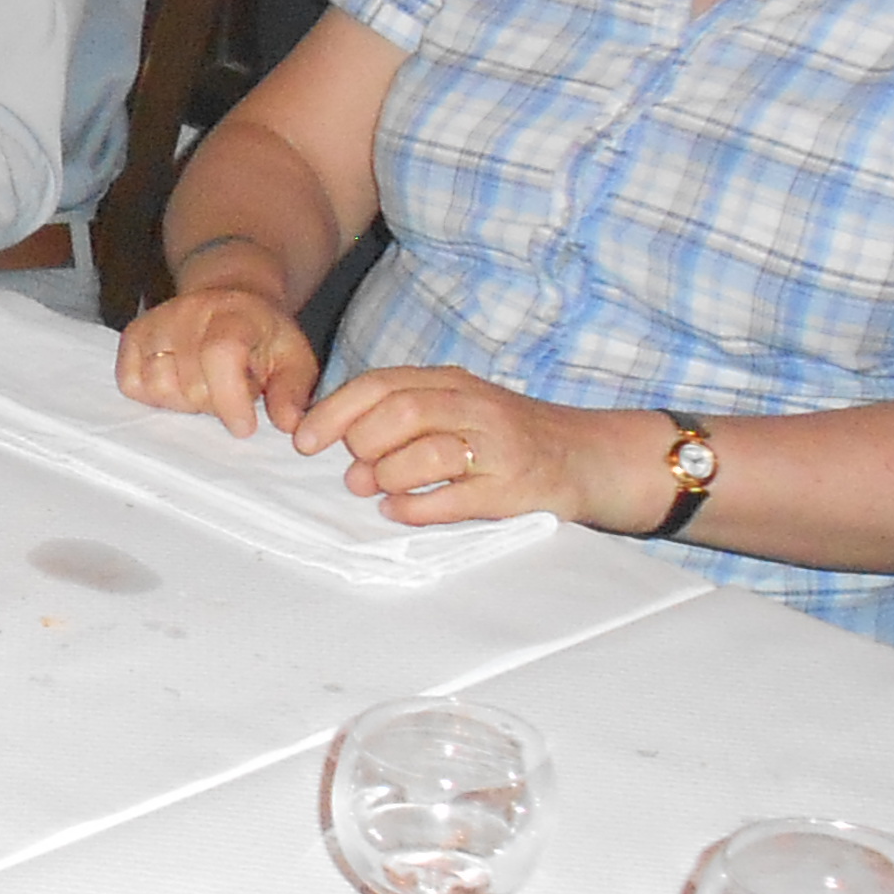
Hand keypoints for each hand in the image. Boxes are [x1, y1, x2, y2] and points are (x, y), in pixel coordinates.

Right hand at [116, 286, 321, 436]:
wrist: (227, 298)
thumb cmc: (260, 336)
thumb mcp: (293, 359)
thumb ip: (293, 392)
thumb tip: (288, 425)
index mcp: (233, 314)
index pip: (220, 355)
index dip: (230, 399)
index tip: (244, 427)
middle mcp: (187, 313)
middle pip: (190, 385)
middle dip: (215, 404)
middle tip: (231, 392)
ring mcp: (155, 323)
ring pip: (158, 388)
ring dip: (184, 402)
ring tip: (205, 387)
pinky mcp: (132, 337)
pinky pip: (131, 384)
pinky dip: (154, 396)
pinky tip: (178, 384)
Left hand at [293, 363, 633, 526]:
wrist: (589, 456)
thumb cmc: (508, 435)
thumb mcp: (457, 407)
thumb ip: (403, 413)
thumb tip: (337, 441)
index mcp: (451, 382)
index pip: (380, 384)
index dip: (334, 412)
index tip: (304, 440)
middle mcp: (474, 407)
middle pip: (398, 413)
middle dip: (362, 445)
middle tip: (355, 472)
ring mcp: (496, 447)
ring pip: (424, 452)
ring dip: (387, 476)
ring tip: (378, 489)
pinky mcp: (511, 489)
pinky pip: (452, 498)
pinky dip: (414, 508)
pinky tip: (399, 511)